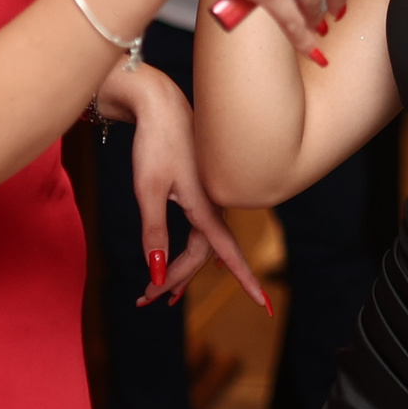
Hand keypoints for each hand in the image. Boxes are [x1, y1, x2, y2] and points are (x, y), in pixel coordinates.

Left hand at [100, 64, 267, 310]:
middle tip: (144, 300)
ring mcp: (208, 196)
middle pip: (200, 256)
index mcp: (205, 206)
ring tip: (151, 293)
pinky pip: (196, 230)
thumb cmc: (155, 143)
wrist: (159, 102)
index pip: (228, 255)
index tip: (264, 305)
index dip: (246, 281)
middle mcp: (213, 204)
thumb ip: (154, 233)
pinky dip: (181, 250)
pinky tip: (179, 261)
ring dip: (175, 268)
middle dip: (174, 280)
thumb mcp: (148, 191)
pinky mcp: (199, 189)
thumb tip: (156, 272)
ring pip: (197, 244)